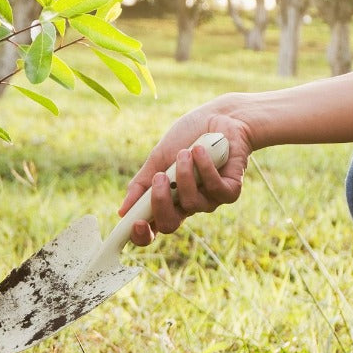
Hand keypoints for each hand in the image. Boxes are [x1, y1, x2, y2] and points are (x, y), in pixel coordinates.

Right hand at [120, 112, 252, 245]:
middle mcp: (187, 205)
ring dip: (185, 175)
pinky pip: (215, 189)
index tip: (135, 223)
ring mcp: (209, 200)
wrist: (219, 117)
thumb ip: (142, 184)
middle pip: (170, 225)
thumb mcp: (158, 159)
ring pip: (192, 204)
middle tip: (159, 178)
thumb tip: (122, 212)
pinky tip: (200, 150)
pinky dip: (205, 168)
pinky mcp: (230, 191)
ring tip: (185, 152)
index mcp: (167, 200)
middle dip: (161, 203)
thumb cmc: (187, 137)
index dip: (142, 235)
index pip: (152, 228)